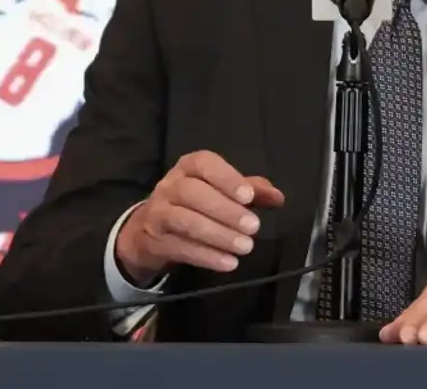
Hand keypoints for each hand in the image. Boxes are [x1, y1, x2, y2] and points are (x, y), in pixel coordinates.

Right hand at [115, 150, 284, 284]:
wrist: (148, 230)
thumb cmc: (194, 204)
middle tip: (254, 227)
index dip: (226, 178)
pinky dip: (206, 256)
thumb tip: (278, 197)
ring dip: (217, 235)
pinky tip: (228, 263)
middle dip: (225, 210)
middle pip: (192, 193)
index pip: (203, 164)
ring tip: (245, 247)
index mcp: (188, 167)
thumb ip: (250, 190)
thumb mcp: (220, 190)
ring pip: (184, 220)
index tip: (248, 197)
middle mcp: (169, 186)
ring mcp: (158, 213)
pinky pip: (179, 247)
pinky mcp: (155, 241)